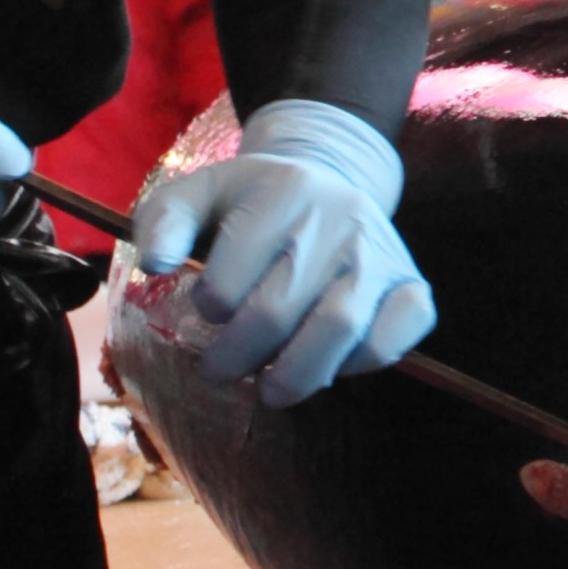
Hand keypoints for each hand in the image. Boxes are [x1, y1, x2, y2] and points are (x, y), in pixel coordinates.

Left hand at [131, 101, 436, 404]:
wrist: (328, 177)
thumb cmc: (252, 200)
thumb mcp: (199, 194)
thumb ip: (163, 223)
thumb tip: (157, 266)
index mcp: (283, 191)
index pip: (228, 282)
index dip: (207, 310)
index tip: (207, 310)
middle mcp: (339, 218)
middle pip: (275, 315)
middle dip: (235, 358)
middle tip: (220, 370)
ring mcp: (380, 253)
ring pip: (338, 332)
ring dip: (294, 376)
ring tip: (271, 390)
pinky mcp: (410, 283)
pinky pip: (391, 339)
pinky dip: (358, 365)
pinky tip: (330, 364)